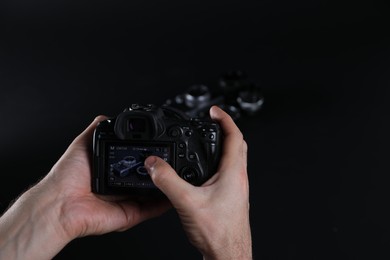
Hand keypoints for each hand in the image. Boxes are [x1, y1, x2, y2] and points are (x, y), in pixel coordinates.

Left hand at [0, 116, 169, 258]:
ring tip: (179, 175)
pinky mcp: (131, 214)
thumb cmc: (66, 178)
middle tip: (173, 160)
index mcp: (110, 170)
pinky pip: (152, 210)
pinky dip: (165, 203)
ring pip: (153, 194)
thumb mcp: (83, 145)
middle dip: (159, 170)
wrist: (60, 204)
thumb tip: (105, 117)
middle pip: (146, 177)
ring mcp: (127, 200)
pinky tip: (175, 194)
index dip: (147, 155)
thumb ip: (96, 130)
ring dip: (166, 186)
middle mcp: (120, 186)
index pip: (134, 162)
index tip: (160, 147)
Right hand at [145, 106, 251, 259]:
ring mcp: (236, 188)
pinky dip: (218, 162)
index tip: (214, 110)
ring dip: (223, 145)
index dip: (224, 119)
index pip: (234, 136)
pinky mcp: (231, 197)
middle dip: (225, 129)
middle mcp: (238, 178)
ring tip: (208, 140)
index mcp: (233, 173)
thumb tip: (154, 163)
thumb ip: (167, 181)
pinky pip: (227, 172)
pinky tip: (204, 171)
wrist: (228, 254)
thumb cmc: (219, 233)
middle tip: (212, 121)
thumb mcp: (187, 202)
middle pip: (237, 144)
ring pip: (233, 159)